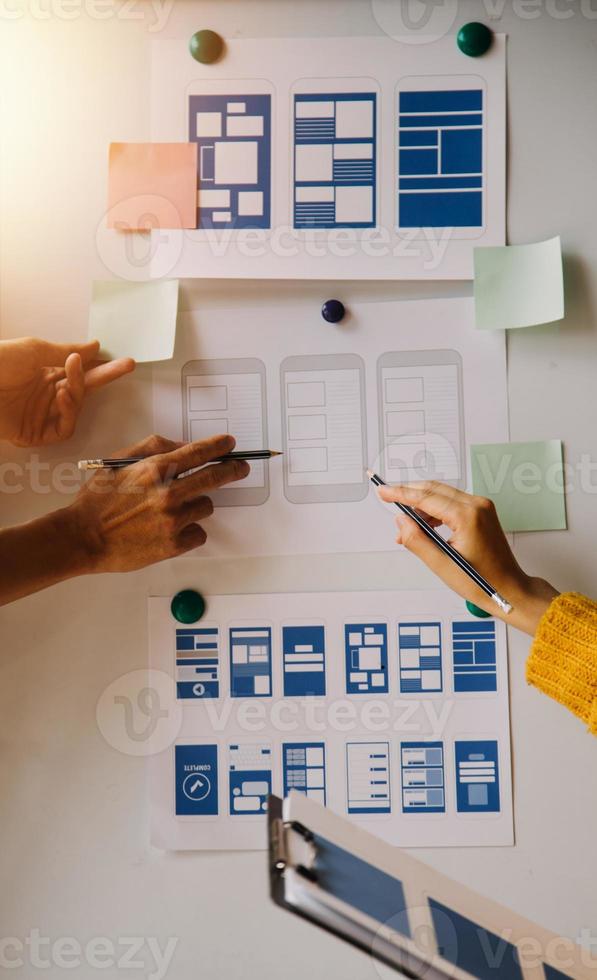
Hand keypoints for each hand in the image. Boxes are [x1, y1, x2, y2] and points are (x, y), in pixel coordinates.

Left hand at [0, 337, 134, 446]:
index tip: (124, 362)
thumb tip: (93, 346)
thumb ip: (67, 351)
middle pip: (83, 390)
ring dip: (78, 395)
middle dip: (104, 378)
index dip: (103, 367)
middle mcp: (45, 394)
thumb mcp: (35, 350)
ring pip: (75, 409)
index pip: (81, 371)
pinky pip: (63, 430)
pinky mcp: (35, 434)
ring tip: (69, 383)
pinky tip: (63, 397)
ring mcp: (41, 414)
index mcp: (45, 372)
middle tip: (122, 367)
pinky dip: (68, 414)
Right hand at [63, 433, 248, 571]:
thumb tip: (182, 447)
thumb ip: (153, 448)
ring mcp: (173, 520)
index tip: (230, 444)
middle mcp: (167, 493)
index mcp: (154, 470)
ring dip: (195, 505)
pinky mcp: (174, 545)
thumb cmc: (98, 500)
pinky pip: (199, 533)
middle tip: (241, 468)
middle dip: (233, 469)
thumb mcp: (119, 462)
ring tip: (170, 510)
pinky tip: (169, 529)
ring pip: (205, 506)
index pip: (197, 453)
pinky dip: (190, 530)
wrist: (83, 538)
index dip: (218, 447)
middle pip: (215, 477)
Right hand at [378, 481, 558, 634]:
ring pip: (442, 494)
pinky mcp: (482, 512)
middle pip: (434, 489)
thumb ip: (416, 540)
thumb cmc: (483, 582)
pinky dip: (435, 510)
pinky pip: (452, 503)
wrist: (510, 589)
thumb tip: (401, 522)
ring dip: (422, 505)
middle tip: (388, 499)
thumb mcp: (442, 565)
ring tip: (407, 527)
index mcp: (468, 517)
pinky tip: (425, 526)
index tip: (384, 491)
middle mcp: (477, 506)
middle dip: (409, 494)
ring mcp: (482, 507)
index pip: (426, 497)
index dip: (401, 493)